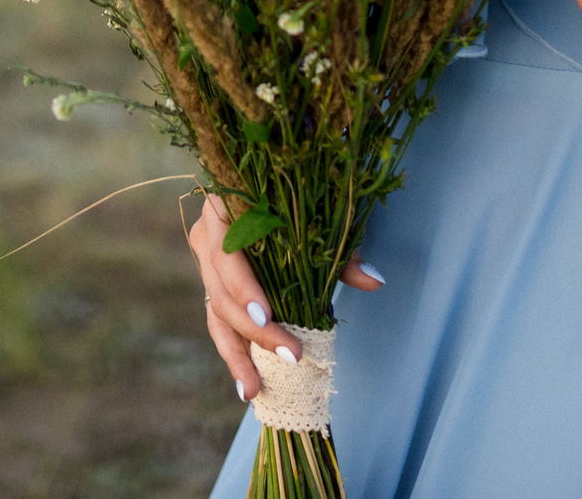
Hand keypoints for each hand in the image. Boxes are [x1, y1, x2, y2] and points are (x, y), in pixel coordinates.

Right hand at [186, 193, 382, 401]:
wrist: (273, 190)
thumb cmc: (296, 200)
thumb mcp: (317, 218)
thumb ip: (341, 252)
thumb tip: (374, 282)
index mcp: (224, 210)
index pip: (227, 254)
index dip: (244, 287)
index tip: (266, 316)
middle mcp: (208, 238)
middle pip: (222, 292)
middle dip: (256, 331)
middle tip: (293, 356)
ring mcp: (207, 266)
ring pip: (217, 316)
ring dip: (237, 357)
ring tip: (253, 391)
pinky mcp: (215, 290)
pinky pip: (221, 326)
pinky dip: (236, 357)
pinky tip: (248, 387)